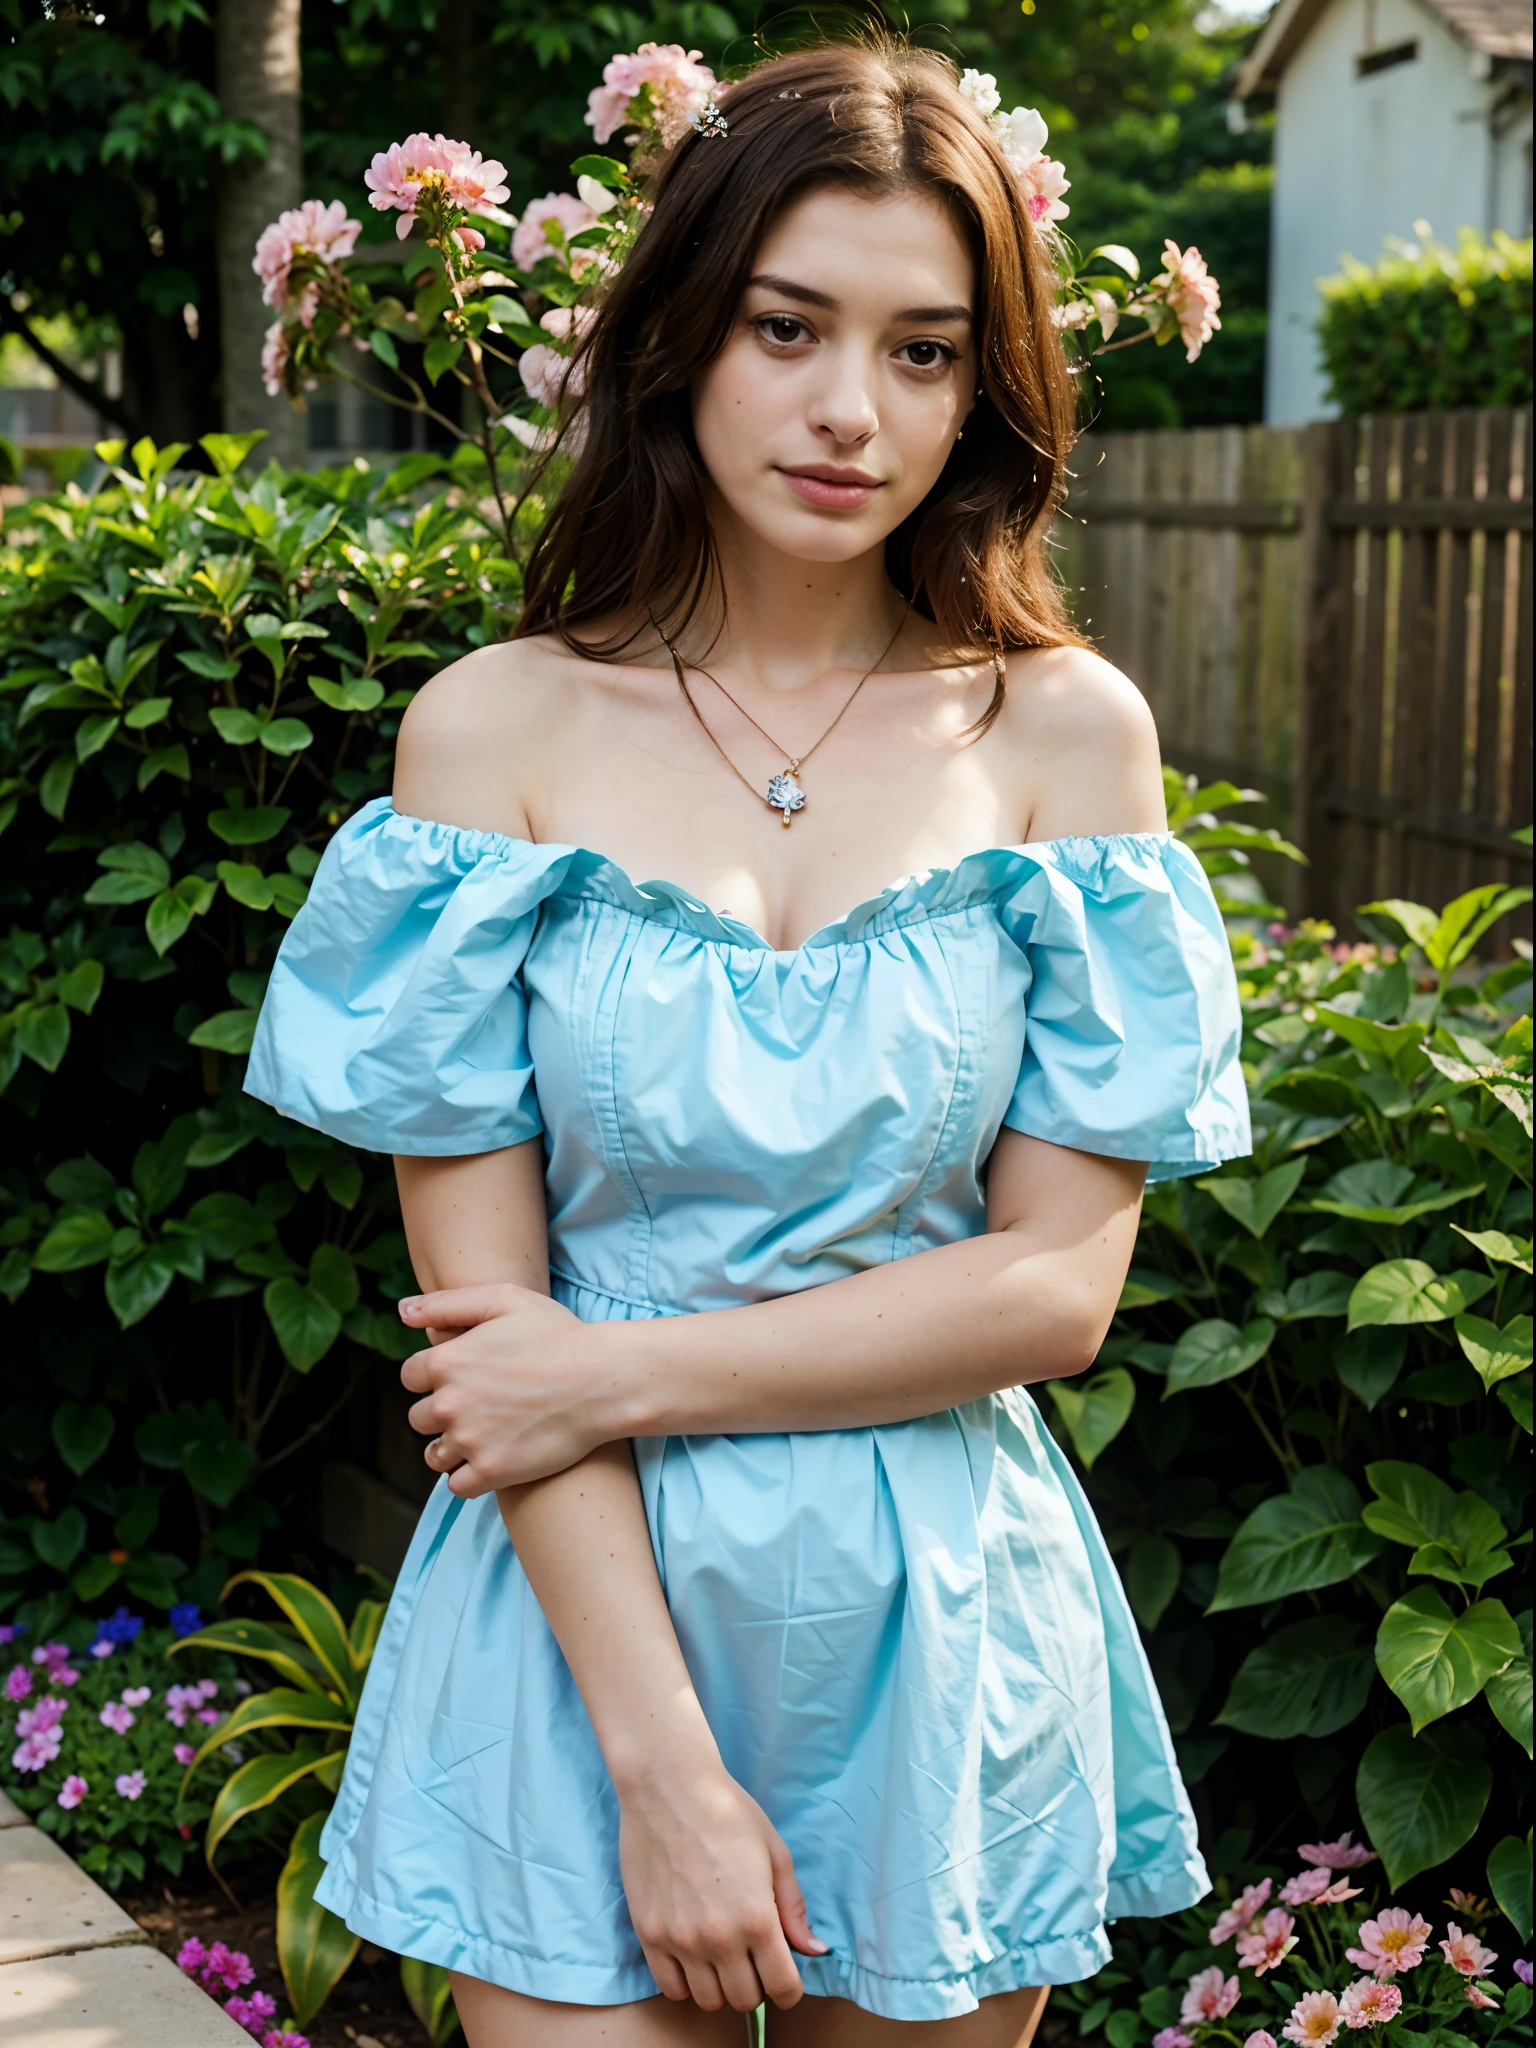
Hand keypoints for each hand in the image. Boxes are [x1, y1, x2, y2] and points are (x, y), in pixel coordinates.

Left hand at [398, 1284, 614, 1493]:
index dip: (436, 1376)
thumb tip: (402, 1312)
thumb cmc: (558, 1334)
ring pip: (435, 1455)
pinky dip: (470, 1476)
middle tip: (479, 1406)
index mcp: (446, 1361)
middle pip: (419, 1418)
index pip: (411, 1377)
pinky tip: (492, 1459)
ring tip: (484, 1436)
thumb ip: (447, 1303)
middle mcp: (449, 1403)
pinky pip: (458, 1485)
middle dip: (443, 1412)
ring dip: (453, 1447)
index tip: (465, 1376)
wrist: (602, 1380)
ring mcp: (469, 1441)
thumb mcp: (504, 1299)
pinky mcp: (491, 1472)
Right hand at [616, 1748, 826, 2011]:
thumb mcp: (774, 1852)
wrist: (668, 1784)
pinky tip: (693, 1955)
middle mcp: (719, 1937)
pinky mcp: (649, 1934)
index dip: (790, 1988)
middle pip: (746, 2000)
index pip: (783, 1989)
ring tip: (722, 1954)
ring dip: (721, 1985)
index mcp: (757, 1917)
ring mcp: (680, 1939)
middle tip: (752, 1956)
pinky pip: (671, 1989)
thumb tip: (813, 1952)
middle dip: (757, 1984)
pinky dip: (686, 1982)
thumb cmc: (728, 1810)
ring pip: (709, 2000)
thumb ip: (794, 1908)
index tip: (785, 1974)